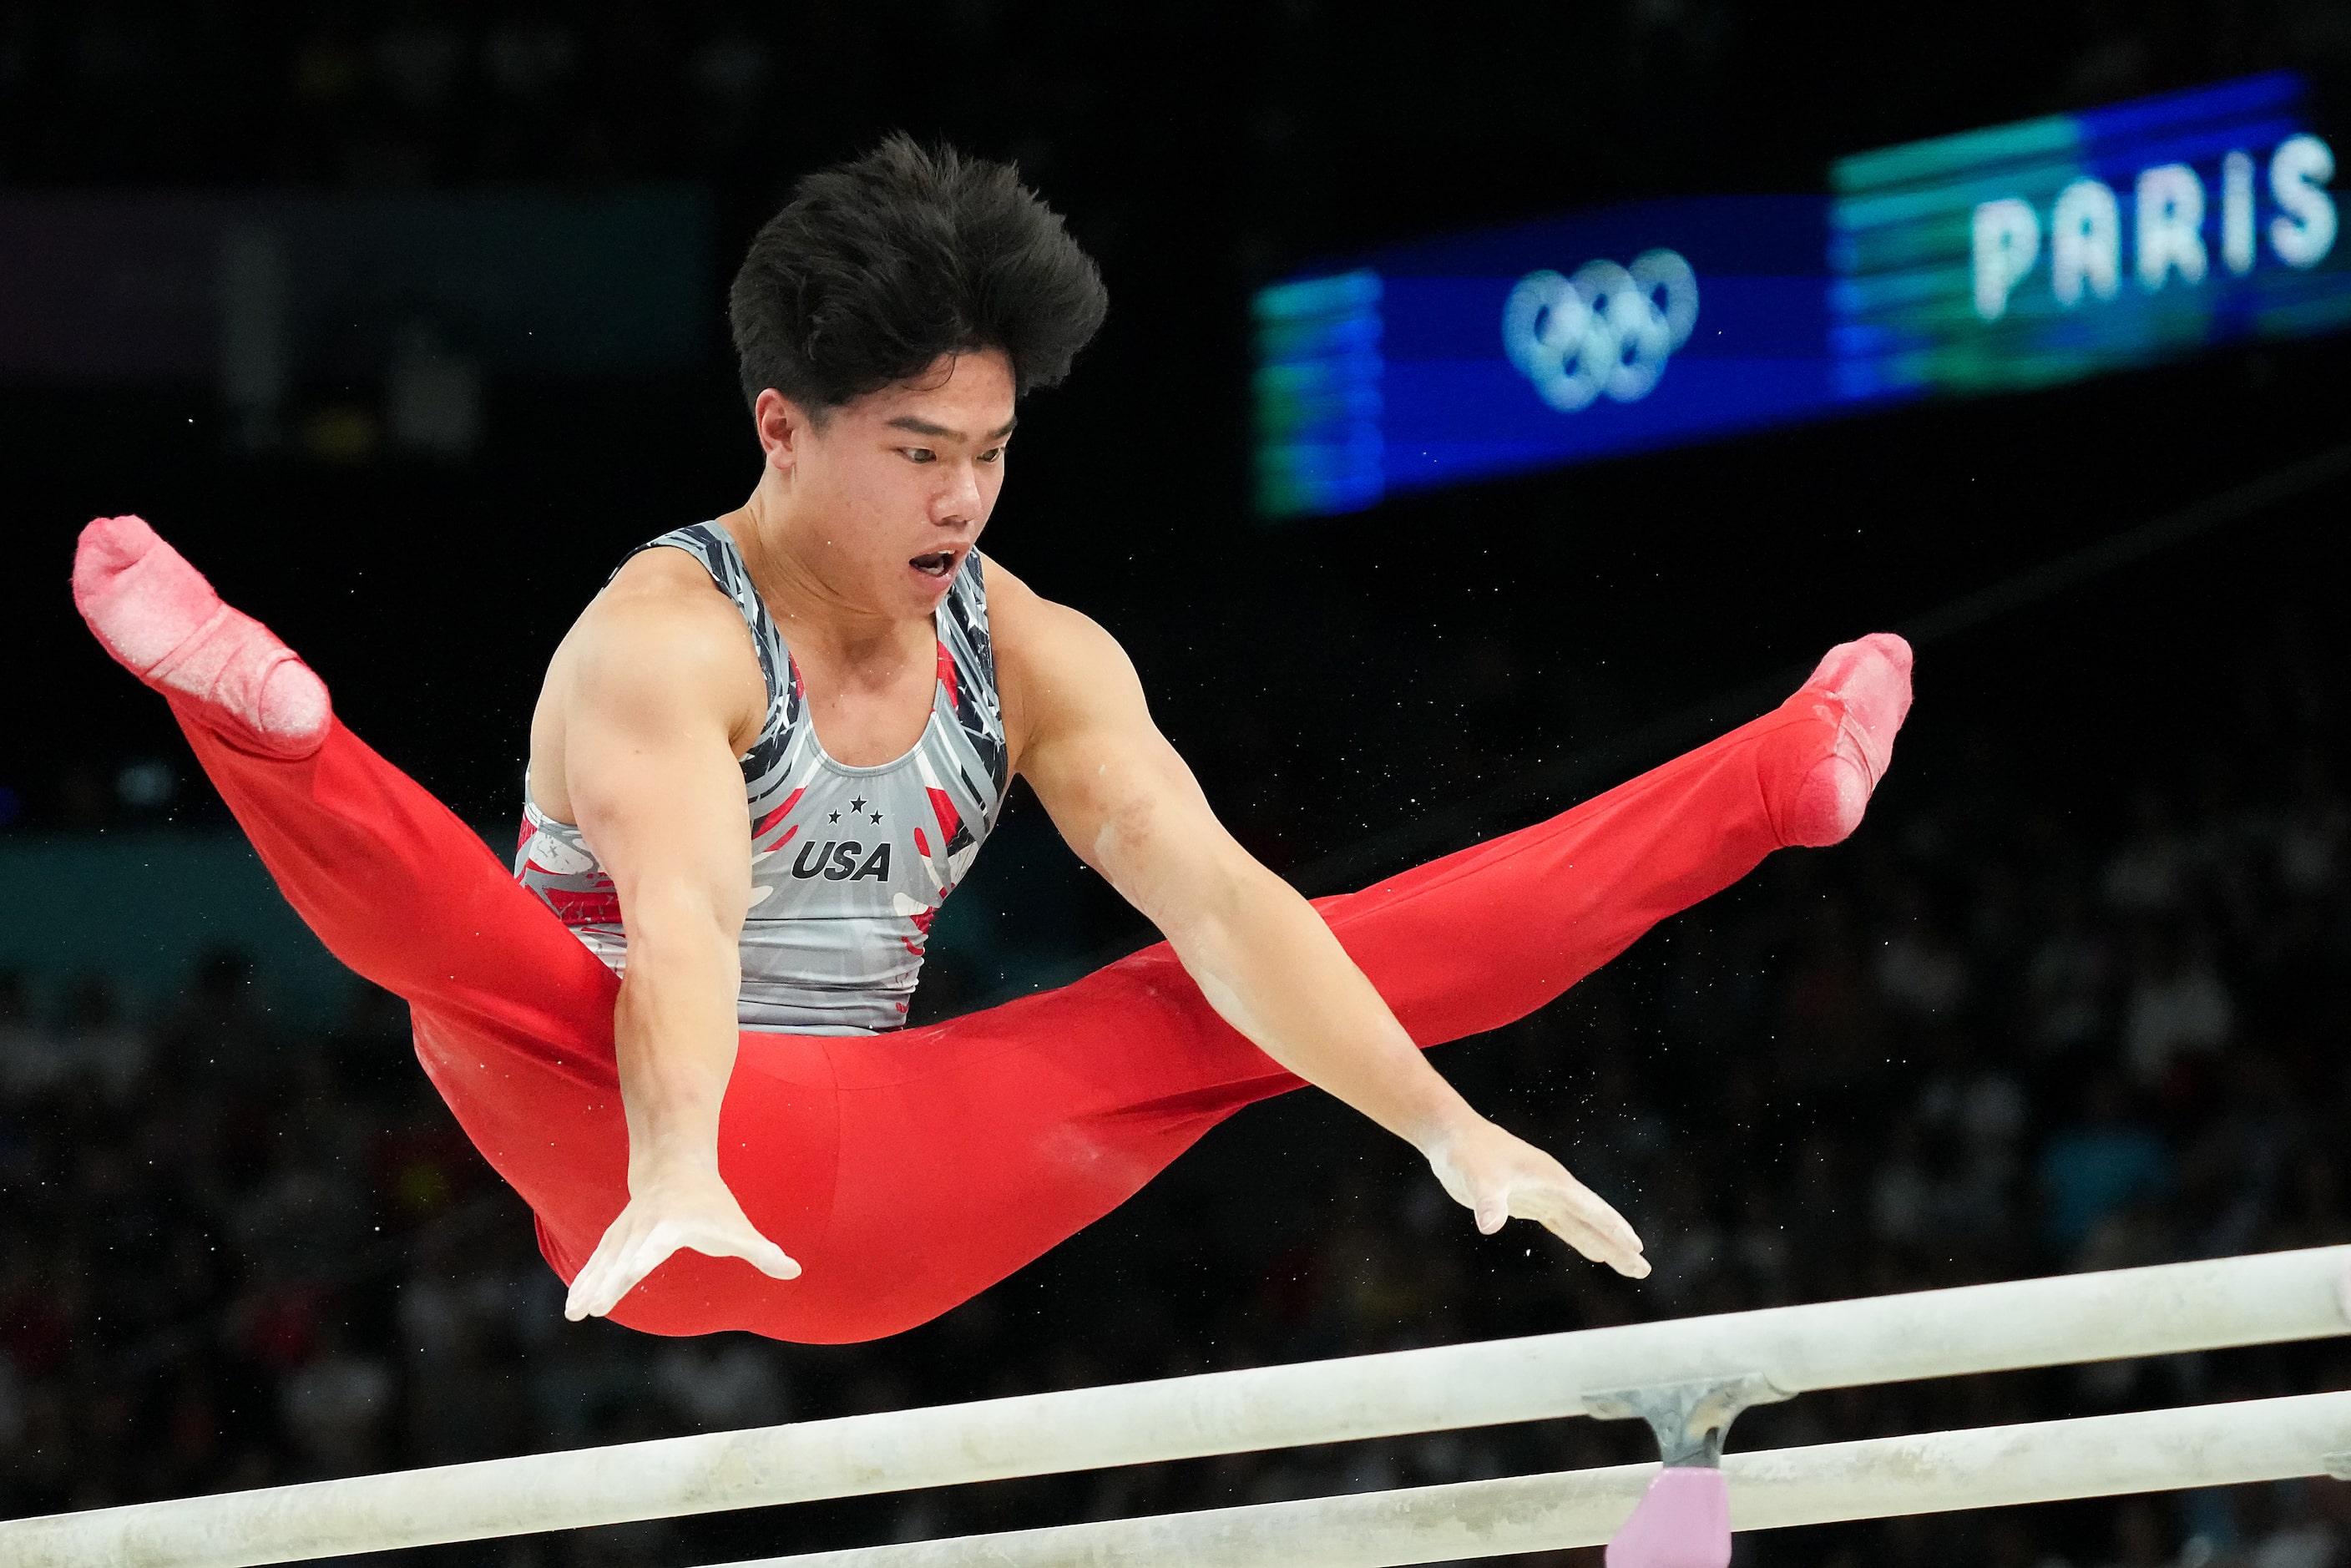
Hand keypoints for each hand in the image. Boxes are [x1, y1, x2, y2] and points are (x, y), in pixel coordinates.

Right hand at [565, 1161, 800, 1320]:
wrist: (674, 1166)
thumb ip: (762, 1251)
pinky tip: (573, 1305)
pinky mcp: (614, 1237)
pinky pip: (595, 1261)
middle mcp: (644, 1227)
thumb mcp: (738, 1226)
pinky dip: (583, 1281)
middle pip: (624, 1257)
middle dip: (608, 1282)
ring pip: (603, 1261)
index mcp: (673, 1225)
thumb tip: (793, 1270)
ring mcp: (625, 1231)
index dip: (644, 1257)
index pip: (657, 1244)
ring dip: (588, 1287)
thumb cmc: (711, 1203)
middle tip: (595, 1308)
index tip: (631, 1270)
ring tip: (575, 1314)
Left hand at [1423, 1118, 1649, 1277]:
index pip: (1591, 1210)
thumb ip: (1488, 1201)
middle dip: (1619, 1245)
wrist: (1452, 1137)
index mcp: (1552, 1180)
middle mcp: (1554, 1187)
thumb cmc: (1466, 1152)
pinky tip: (1593, 1251)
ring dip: (1605, 1244)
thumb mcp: (1477, 1177)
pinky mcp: (1528, 1201)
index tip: (1638, 1249)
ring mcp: (1542, 1194)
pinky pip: (1563, 1224)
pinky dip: (1581, 1238)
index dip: (1614, 1230)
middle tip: (1643, 1269)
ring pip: (1582, 1225)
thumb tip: (1490, 1225)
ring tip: (1628, 1265)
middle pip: (1595, 1220)